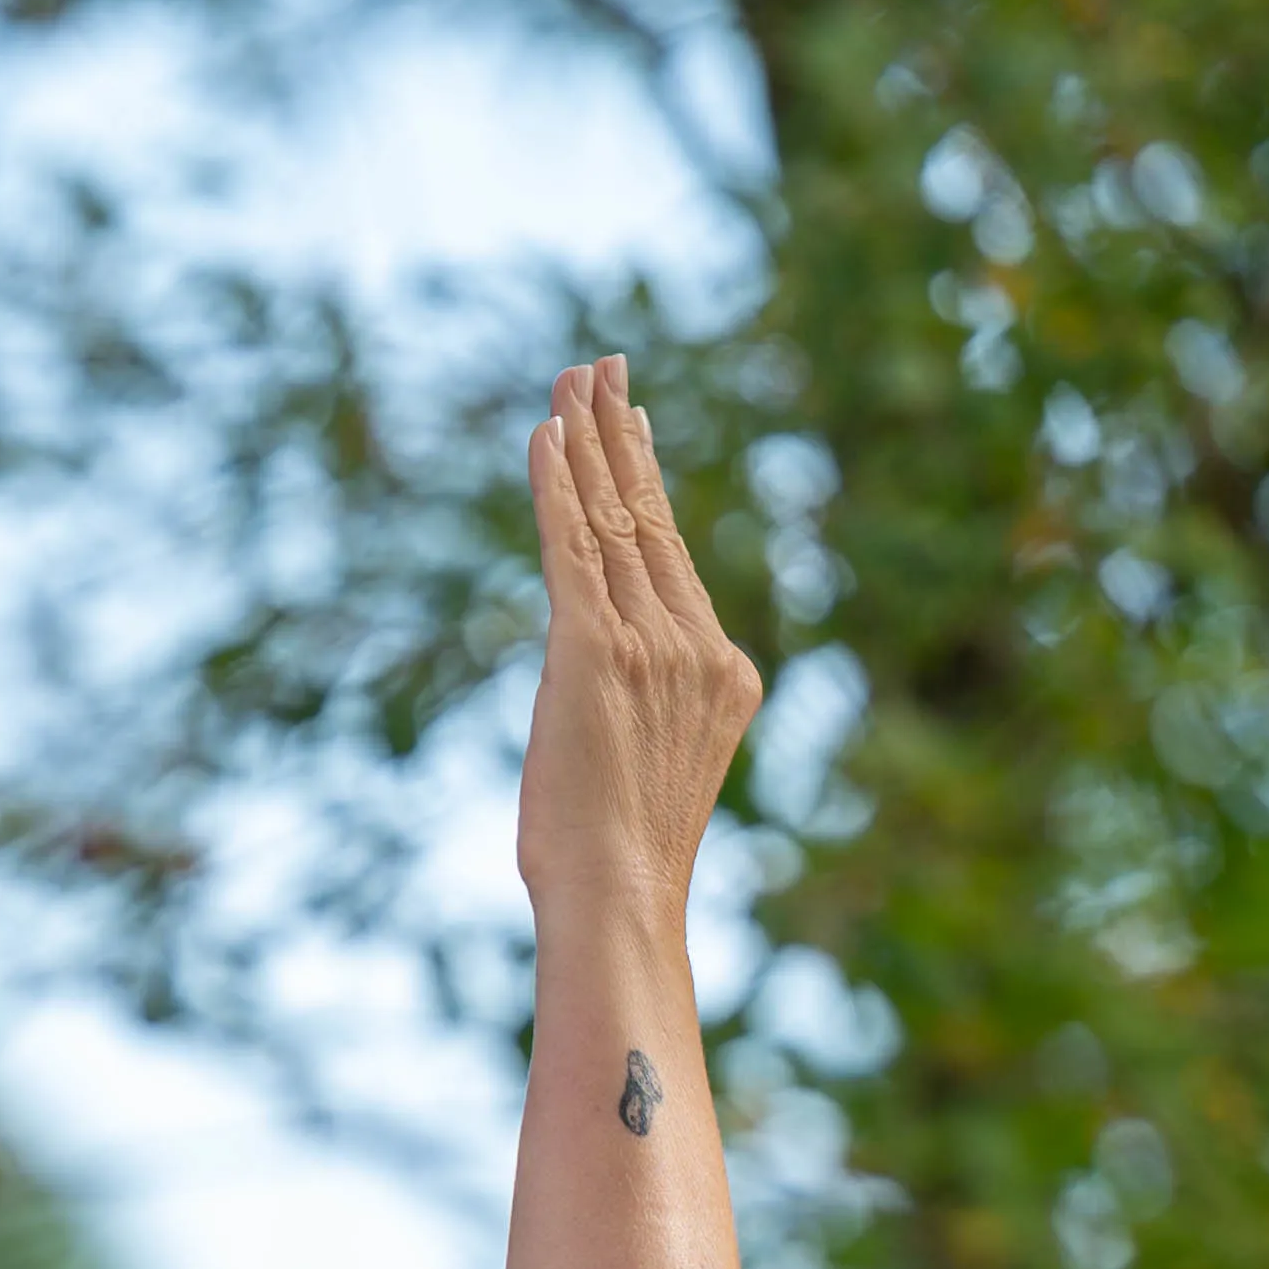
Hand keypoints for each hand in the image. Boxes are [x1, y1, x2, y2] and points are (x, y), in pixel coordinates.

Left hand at [515, 356, 762, 930]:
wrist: (619, 899)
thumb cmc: (615, 863)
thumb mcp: (642, 765)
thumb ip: (640, 705)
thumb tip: (605, 682)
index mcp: (722, 670)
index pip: (672, 554)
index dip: (643, 481)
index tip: (630, 422)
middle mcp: (698, 645)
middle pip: (650, 516)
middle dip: (621, 435)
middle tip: (602, 368)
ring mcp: (653, 646)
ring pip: (614, 519)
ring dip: (589, 441)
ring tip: (572, 379)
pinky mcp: (597, 653)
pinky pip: (573, 548)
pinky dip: (557, 487)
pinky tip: (546, 435)